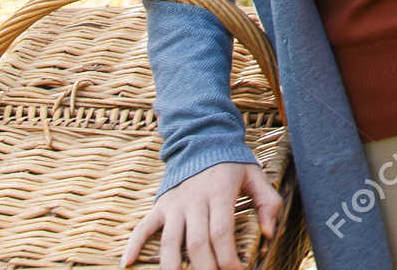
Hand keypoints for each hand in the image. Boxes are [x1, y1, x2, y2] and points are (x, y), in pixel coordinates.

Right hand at [124, 160, 280, 269]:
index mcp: (219, 193)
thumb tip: (269, 234)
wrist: (203, 141)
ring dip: (173, 266)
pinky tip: (127, 263)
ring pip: (169, 241)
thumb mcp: (256, 176)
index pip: (220, 233)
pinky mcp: (161, 205)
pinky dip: (134, 244)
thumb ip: (268, 203)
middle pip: (196, 242)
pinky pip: (143, 226)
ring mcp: (174, 203)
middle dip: (205, 268)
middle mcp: (194, 200)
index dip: (227, 257)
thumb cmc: (233, 164)